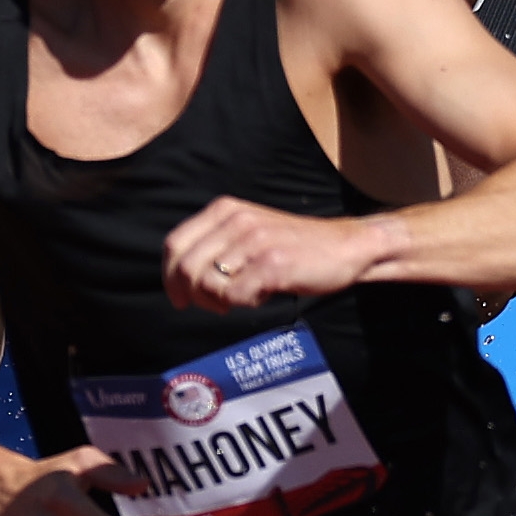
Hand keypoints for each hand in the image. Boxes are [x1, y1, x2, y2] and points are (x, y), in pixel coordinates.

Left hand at [162, 196, 364, 311]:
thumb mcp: (248, 230)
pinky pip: (235, 296)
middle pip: (185, 268)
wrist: (346, 247)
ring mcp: (254, 241)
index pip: (175, 244)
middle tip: (214, 306)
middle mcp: (236, 221)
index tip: (178, 297)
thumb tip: (178, 278)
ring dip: (221, 302)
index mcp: (225, 210)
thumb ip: (216, 243)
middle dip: (192, 295)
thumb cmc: (293, 246)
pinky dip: (245, 304)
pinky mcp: (272, 264)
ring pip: (209, 286)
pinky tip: (263, 295)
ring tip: (245, 295)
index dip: (169, 276)